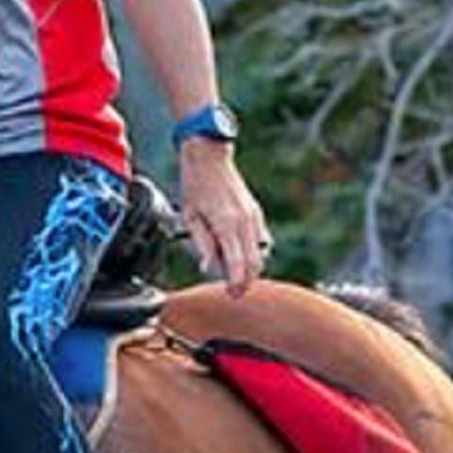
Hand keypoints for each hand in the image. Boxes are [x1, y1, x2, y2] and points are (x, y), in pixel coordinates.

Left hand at [180, 141, 273, 297]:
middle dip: (246, 280)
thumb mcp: (191, 217)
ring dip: (250, 267)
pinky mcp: (256, 213)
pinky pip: (261, 240)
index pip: (237, 263)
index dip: (236, 283)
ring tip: (233, 273)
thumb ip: (202, 244)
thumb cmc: (196, 185)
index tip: (232, 295)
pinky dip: (253, 252)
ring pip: (261, 253)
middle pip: (254, 263)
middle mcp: (245, 222)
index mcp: (227, 224)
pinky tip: (239, 255)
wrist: (210, 157)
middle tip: (233, 292)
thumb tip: (208, 268)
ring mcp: (253, 217)